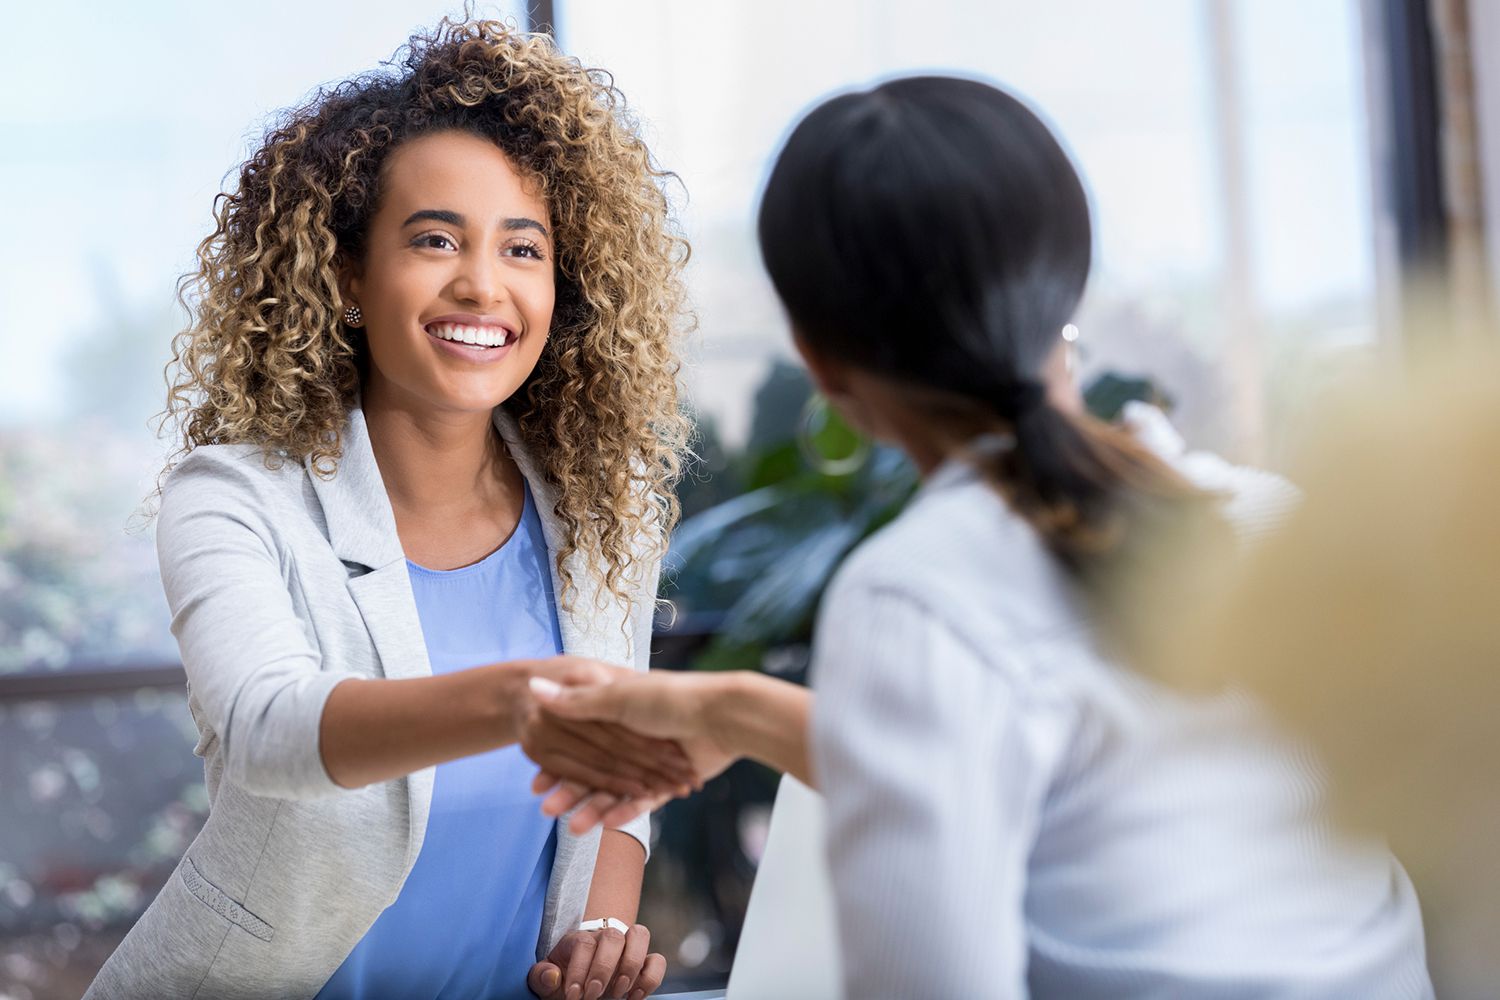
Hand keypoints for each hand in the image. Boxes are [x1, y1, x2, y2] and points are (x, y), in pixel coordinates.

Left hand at [527, 924, 666, 999]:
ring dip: (631, 966)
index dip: (579, 969)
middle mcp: (605, 937)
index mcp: (579, 939)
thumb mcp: (547, 981)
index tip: (573, 995)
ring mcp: (627, 947)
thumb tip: (553, 976)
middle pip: (613, 935)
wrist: (582, 980)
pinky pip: (658, 960)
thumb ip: (541, 976)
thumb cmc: (563, 979)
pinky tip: (634, 997)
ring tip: (618, 993)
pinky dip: (650, 979)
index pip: (584, 943)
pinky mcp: (644, 962)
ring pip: (640, 935)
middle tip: (594, 995)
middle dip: (604, 969)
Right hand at [531, 671, 740, 832]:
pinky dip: (625, 812)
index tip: (536, 782)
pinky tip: (603, 825)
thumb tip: (532, 686)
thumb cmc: (671, 697)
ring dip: (595, 808)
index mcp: (620, 715)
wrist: (723, 714)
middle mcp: (635, 739)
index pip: (581, 744)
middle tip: (548, 810)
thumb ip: (579, 701)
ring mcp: (653, 763)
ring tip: (573, 827)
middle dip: (572, 792)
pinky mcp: (672, 782)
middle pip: (596, 771)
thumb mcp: (620, 696)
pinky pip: (644, 803)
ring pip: (618, 790)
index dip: (558, 763)